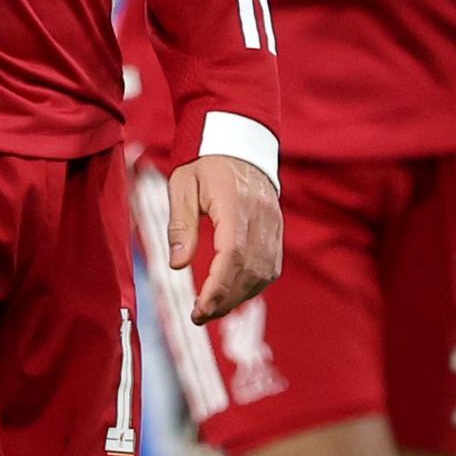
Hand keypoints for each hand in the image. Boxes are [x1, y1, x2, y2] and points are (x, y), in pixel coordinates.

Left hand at [169, 150, 282, 325]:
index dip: (218, 287)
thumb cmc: (205, 162)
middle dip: (225, 300)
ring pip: (264, 272)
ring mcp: (273, 222)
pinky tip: (235, 294)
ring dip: (240, 296)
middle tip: (199, 317)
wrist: (238, 139)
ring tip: (213, 309)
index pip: (232, 254)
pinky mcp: (277, 228)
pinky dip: (254, 285)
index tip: (199, 310)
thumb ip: (181, 225)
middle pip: (250, 270)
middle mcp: (261, 215)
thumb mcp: (182, 185)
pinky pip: (272, 266)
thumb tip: (178, 265)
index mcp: (235, 203)